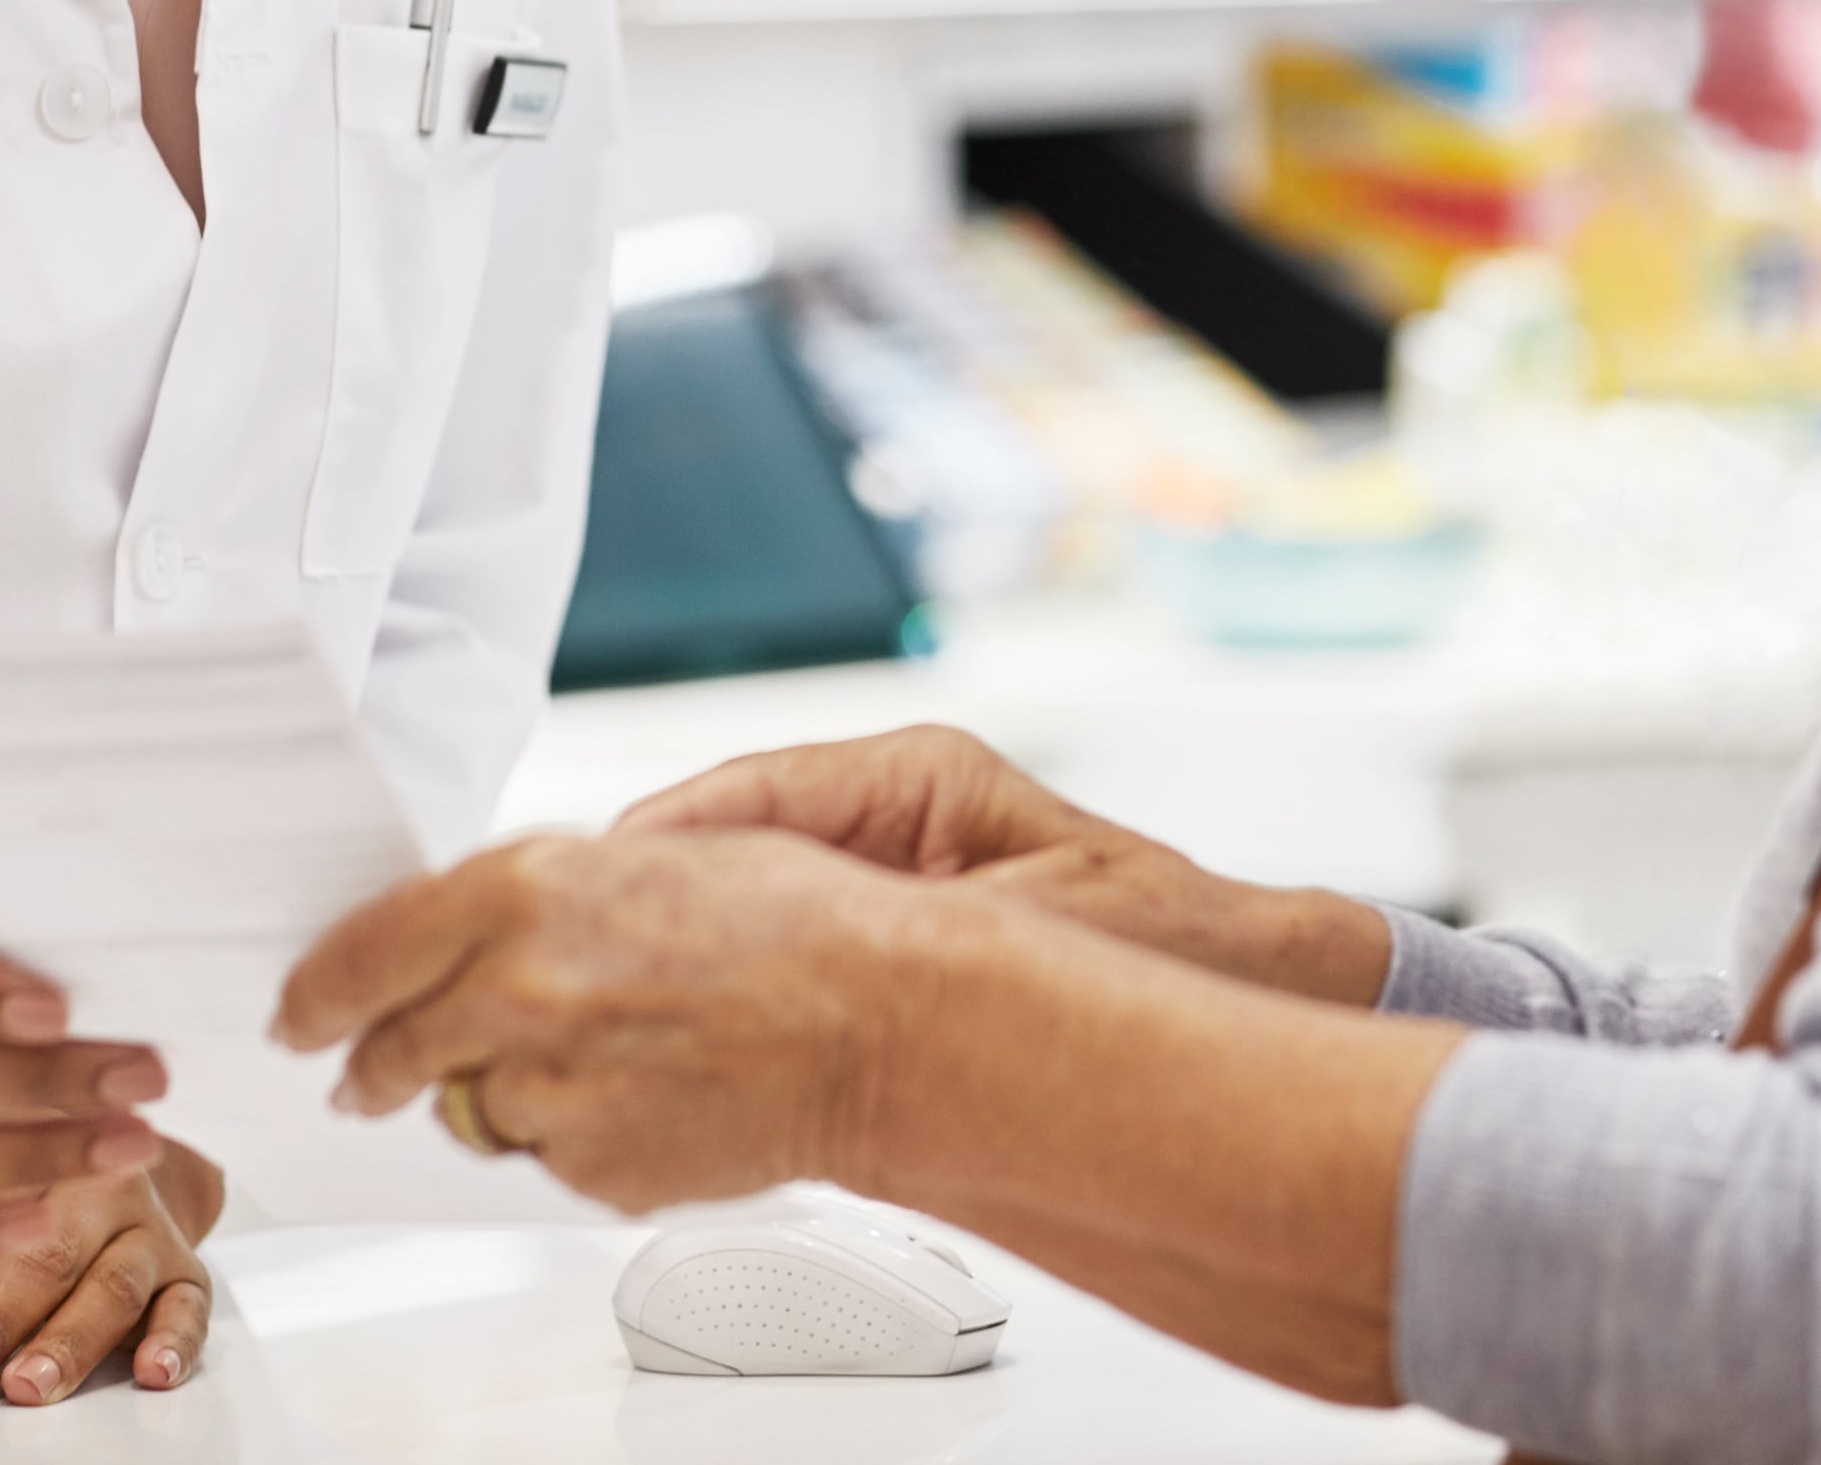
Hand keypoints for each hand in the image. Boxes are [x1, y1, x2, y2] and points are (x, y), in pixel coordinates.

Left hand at [0, 1142, 221, 1408]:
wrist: (109, 1144)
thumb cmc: (0, 1186)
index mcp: (17, 1156)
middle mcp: (90, 1184)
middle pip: (43, 1256)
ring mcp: (144, 1225)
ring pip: (113, 1284)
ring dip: (69, 1340)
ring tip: (29, 1385)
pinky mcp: (186, 1266)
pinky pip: (192, 1304)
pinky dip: (177, 1341)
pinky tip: (151, 1373)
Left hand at [274, 830, 931, 1213]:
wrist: (882, 1024)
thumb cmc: (798, 925)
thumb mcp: (655, 855)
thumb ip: (541, 897)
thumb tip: (475, 931)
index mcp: (523, 894)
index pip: (365, 950)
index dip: (321, 987)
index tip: (303, 1009)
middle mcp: (515, 991)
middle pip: (394, 1050)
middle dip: (380, 1062)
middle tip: (376, 1069)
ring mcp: (548, 1091)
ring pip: (475, 1108)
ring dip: (504, 1090)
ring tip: (594, 1058)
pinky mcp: (589, 1167)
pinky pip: (548, 1155)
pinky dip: (576, 1131)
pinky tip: (645, 1092)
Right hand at [620, 727, 1387, 1002]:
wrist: (1244, 988)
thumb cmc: (1164, 937)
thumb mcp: (1033, 909)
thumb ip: (909, 916)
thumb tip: (791, 908)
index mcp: (914, 780)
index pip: (751, 791)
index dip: (664, 844)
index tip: (596, 881)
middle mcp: (888, 818)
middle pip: (727, 843)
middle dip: (652, 897)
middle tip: (576, 951)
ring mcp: (881, 878)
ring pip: (740, 900)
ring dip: (683, 947)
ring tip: (618, 1000)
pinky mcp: (884, 944)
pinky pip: (776, 956)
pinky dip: (727, 994)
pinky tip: (687, 1040)